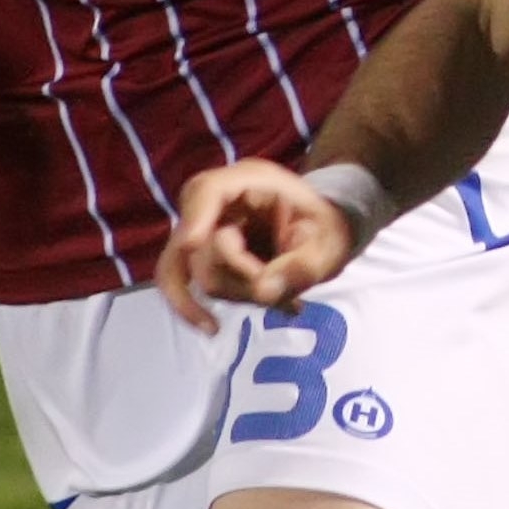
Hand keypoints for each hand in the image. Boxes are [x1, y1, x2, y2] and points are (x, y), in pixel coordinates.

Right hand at [156, 160, 358, 326]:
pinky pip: (180, 282)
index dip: (196, 216)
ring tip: (278, 299)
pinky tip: (212, 327)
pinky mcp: (199, 255)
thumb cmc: (326, 230)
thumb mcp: (329, 247)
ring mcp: (204, 227)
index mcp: (252, 181)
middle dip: (237, 275)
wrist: (320, 236)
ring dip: (233, 293)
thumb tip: (263, 291)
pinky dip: (194, 307)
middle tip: (279, 288)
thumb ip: (301, 267)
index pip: (209, 190)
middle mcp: (219, 201)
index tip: (193, 244)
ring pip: (189, 268)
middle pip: (197, 240)